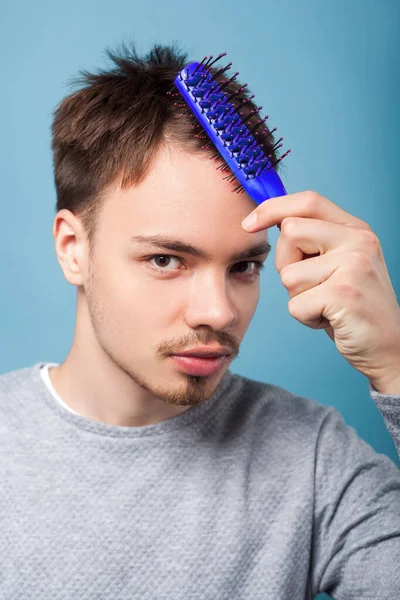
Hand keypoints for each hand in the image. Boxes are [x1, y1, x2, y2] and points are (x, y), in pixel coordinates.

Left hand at [241, 191, 399, 393]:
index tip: (248, 223)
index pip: (308, 201)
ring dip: (298, 297)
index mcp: (356, 229)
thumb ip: (313, 241)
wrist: (388, 347)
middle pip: (290, 233)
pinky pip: (295, 305)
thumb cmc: (352, 307)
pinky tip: (330, 319)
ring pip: (289, 275)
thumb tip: (268, 219)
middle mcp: (359, 241)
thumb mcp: (337, 264)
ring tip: (326, 305)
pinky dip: (305, 318)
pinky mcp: (344, 294)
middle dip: (286, 263)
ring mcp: (354, 266)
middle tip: (312, 285)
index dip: (273, 208)